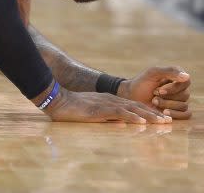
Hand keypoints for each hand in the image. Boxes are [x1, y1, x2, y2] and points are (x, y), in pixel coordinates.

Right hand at [44, 87, 171, 123]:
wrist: (57, 99)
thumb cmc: (70, 107)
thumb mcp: (90, 112)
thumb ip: (105, 117)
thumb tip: (120, 126)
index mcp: (108, 100)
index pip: (131, 105)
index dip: (146, 111)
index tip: (158, 117)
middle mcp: (109, 100)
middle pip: (136, 106)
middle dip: (153, 113)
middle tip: (167, 120)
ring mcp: (105, 104)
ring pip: (131, 109)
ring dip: (148, 115)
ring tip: (161, 121)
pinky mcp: (99, 109)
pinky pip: (119, 113)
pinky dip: (132, 117)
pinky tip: (141, 121)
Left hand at [118, 66, 191, 119]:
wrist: (132, 96)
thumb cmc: (142, 82)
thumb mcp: (152, 73)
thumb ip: (169, 71)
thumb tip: (187, 76)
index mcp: (176, 77)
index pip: (186, 82)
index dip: (174, 88)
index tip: (160, 90)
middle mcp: (180, 89)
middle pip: (185, 95)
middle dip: (168, 96)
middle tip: (154, 94)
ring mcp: (179, 100)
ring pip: (183, 105)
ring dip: (168, 104)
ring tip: (154, 101)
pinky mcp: (177, 111)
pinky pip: (186, 114)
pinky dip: (176, 114)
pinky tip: (164, 112)